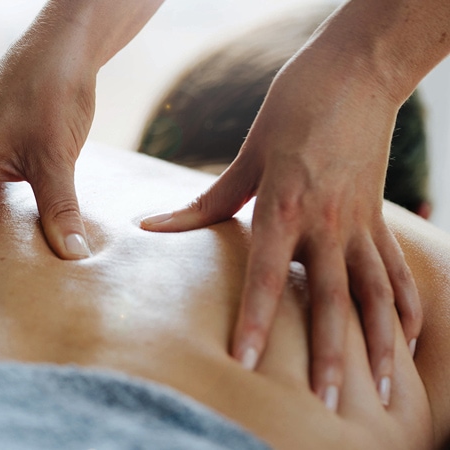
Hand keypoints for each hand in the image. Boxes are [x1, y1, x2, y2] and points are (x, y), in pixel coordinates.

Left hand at [141, 50, 421, 409]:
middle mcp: (327, 223)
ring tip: (383, 390)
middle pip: (330, 299)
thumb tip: (155, 224)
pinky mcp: (379, 217)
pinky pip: (397, 269)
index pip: (268, 276)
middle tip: (328, 402)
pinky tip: (411, 341)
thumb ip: (209, 200)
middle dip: (331, 354)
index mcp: (286, 206)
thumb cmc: (294, 107)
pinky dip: (407, 306)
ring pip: (375, 293)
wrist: (355, 71)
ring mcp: (359, 222)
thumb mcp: (249, 154)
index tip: (248, 363)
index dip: (257, 322)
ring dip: (380, 343)